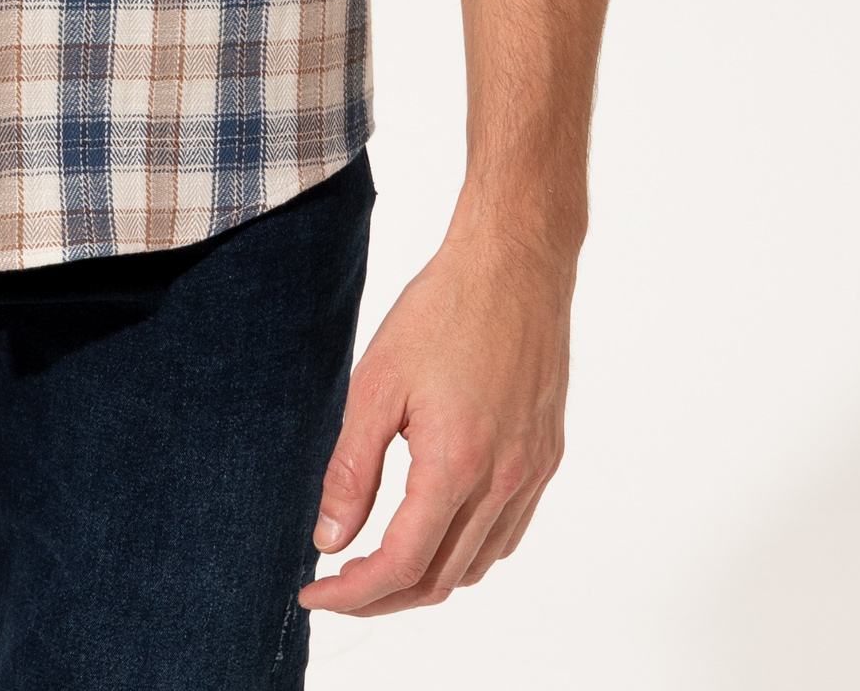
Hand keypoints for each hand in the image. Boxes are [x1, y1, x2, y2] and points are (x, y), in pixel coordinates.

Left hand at [300, 226, 571, 615]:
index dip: (353, 593)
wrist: (513, 262)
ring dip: (427, 579)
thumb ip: (352, 469)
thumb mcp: (376, 384)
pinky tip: (438, 529)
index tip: (313, 592)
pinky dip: (468, 551)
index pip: (401, 566)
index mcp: (456, 465)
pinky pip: (508, 532)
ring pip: (478, 564)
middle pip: (441, 579)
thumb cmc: (442, 310)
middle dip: (384, 597)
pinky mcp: (545, 456)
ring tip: (379, 564)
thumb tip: (330, 540)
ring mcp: (531, 472)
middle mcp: (502, 481)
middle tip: (337, 587)